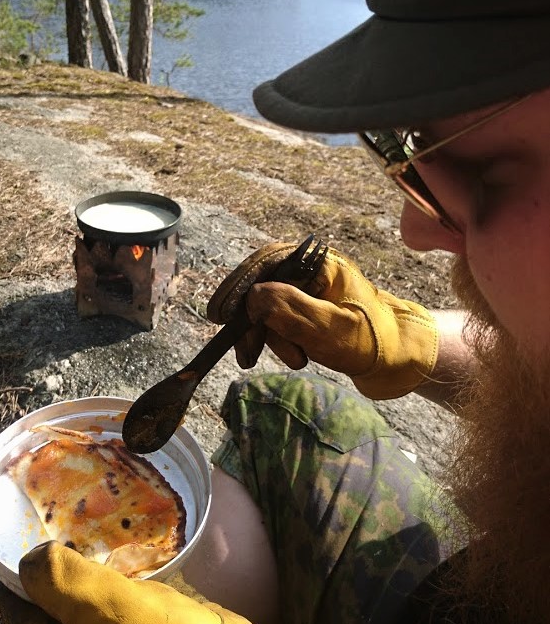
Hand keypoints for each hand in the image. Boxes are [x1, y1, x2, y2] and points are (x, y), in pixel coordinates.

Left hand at [0, 541, 331, 623]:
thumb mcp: (109, 609)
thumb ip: (67, 582)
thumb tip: (29, 557)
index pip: (22, 619)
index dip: (11, 582)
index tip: (9, 545)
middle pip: (51, 612)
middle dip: (47, 573)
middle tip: (49, 529)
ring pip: (83, 608)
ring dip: (80, 574)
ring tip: (82, 532)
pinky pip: (114, 605)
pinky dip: (111, 579)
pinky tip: (123, 554)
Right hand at [207, 243, 438, 398]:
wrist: (403, 361)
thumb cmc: (373, 341)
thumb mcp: (330, 328)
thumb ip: (290, 309)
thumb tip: (253, 296)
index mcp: (318, 262)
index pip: (265, 264)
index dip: (238, 287)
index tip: (219, 314)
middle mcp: (311, 270)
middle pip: (262, 287)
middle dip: (254, 322)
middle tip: (247, 355)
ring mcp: (310, 290)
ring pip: (269, 308)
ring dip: (272, 336)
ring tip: (297, 360)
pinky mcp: (310, 310)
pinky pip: (281, 320)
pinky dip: (280, 340)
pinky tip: (296, 357)